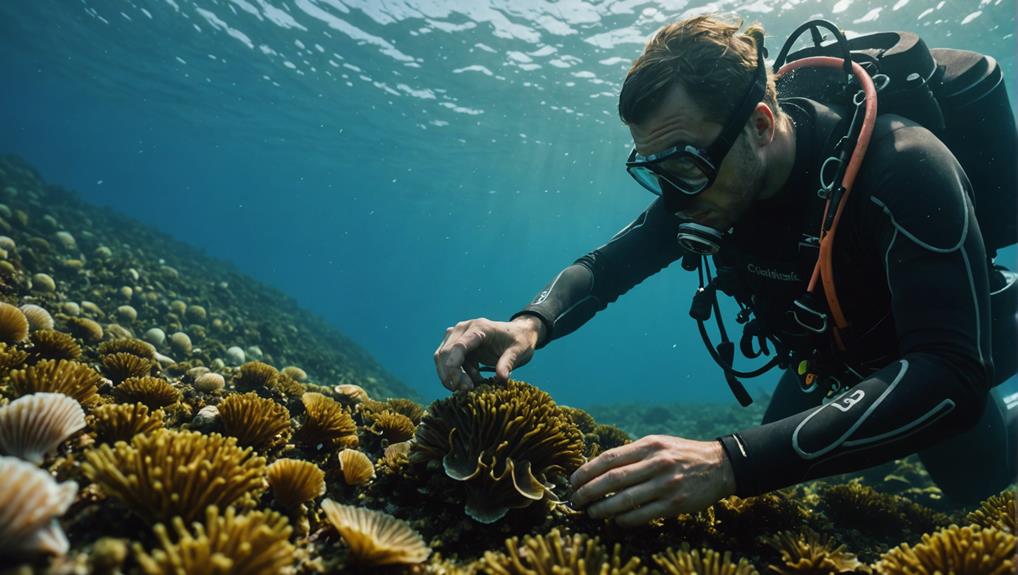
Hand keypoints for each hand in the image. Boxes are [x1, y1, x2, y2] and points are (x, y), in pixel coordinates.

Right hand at [434, 316, 543, 391]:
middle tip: (465, 391)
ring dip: (451, 376)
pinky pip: (449, 362)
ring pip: (442, 358)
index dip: (453, 365)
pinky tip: (471, 382)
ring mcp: (457, 335)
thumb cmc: (519, 341)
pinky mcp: (456, 344)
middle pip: (446, 352)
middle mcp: (464, 328)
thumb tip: (502, 378)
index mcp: (479, 327)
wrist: (518, 334)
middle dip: (450, 375)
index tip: (454, 384)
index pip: (459, 346)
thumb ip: (508, 363)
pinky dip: (456, 375)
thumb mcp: (518, 352)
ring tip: (468, 389)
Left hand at [569, 435, 735, 525]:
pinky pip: (643, 515)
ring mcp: (666, 485)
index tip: (573, 481)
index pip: (609, 458)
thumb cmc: (681, 454)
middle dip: (588, 491)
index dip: (587, 471)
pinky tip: (615, 520)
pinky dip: (625, 519)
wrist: (719, 466)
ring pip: (625, 500)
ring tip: (591, 512)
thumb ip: (632, 454)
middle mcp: (656, 463)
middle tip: (575, 500)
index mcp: (648, 446)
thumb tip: (598, 468)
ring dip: (603, 508)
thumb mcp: (658, 444)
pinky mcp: (675, 504)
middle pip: (613, 479)